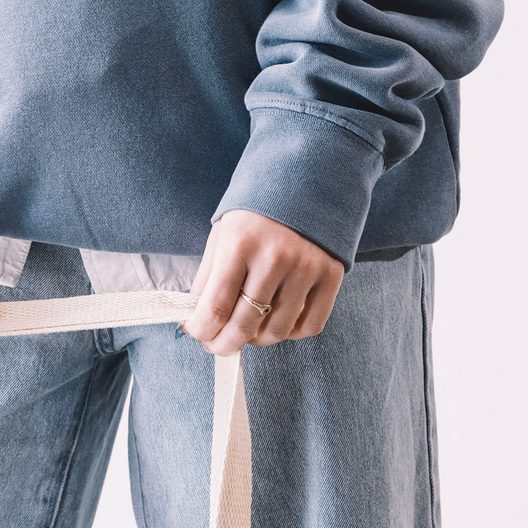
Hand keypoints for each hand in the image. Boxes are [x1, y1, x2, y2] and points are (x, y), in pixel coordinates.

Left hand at [181, 209, 343, 357]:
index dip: (201, 331)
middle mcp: (274, 258)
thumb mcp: (223, 235)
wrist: (304, 181)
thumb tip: (197, 320)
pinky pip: (309, 326)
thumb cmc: (255, 213)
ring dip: (256, 340)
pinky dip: (290, 334)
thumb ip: (208, 278)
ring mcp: (306, 268)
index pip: (215, 308)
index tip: (197, 333)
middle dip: (224, 345)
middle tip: (218, 345)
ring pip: (277, 331)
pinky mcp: (330, 275)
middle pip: (244, 326)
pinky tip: (277, 321)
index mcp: (239, 244)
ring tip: (248, 329)